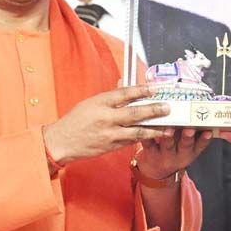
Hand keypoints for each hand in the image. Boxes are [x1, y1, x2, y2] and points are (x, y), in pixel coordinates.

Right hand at [43, 83, 172, 164]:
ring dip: (155, 129)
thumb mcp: (90, 102)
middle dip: (153, 110)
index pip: (124, 93)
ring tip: (169, 127)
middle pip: (134, 113)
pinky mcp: (112, 147)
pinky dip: (145, 138)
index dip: (141, 90)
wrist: (61, 142)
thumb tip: (124, 83)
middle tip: (168, 107)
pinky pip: (132, 141)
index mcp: (100, 102)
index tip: (155, 87)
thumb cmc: (75, 120)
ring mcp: (110, 134)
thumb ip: (110, 96)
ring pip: (137, 131)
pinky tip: (156, 136)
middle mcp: (106, 118)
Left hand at [135, 128, 212, 179]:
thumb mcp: (189, 148)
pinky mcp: (150, 151)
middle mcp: (179, 154)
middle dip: (188, 136)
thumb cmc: (174, 152)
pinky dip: (148, 135)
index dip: (205, 138)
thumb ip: (197, 134)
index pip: (201, 144)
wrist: (156, 170)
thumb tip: (204, 113)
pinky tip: (148, 126)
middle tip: (190, 128)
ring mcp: (165, 154)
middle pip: (185, 144)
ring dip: (169, 135)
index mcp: (191, 151)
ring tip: (170, 127)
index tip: (208, 131)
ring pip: (168, 144)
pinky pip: (149, 142)